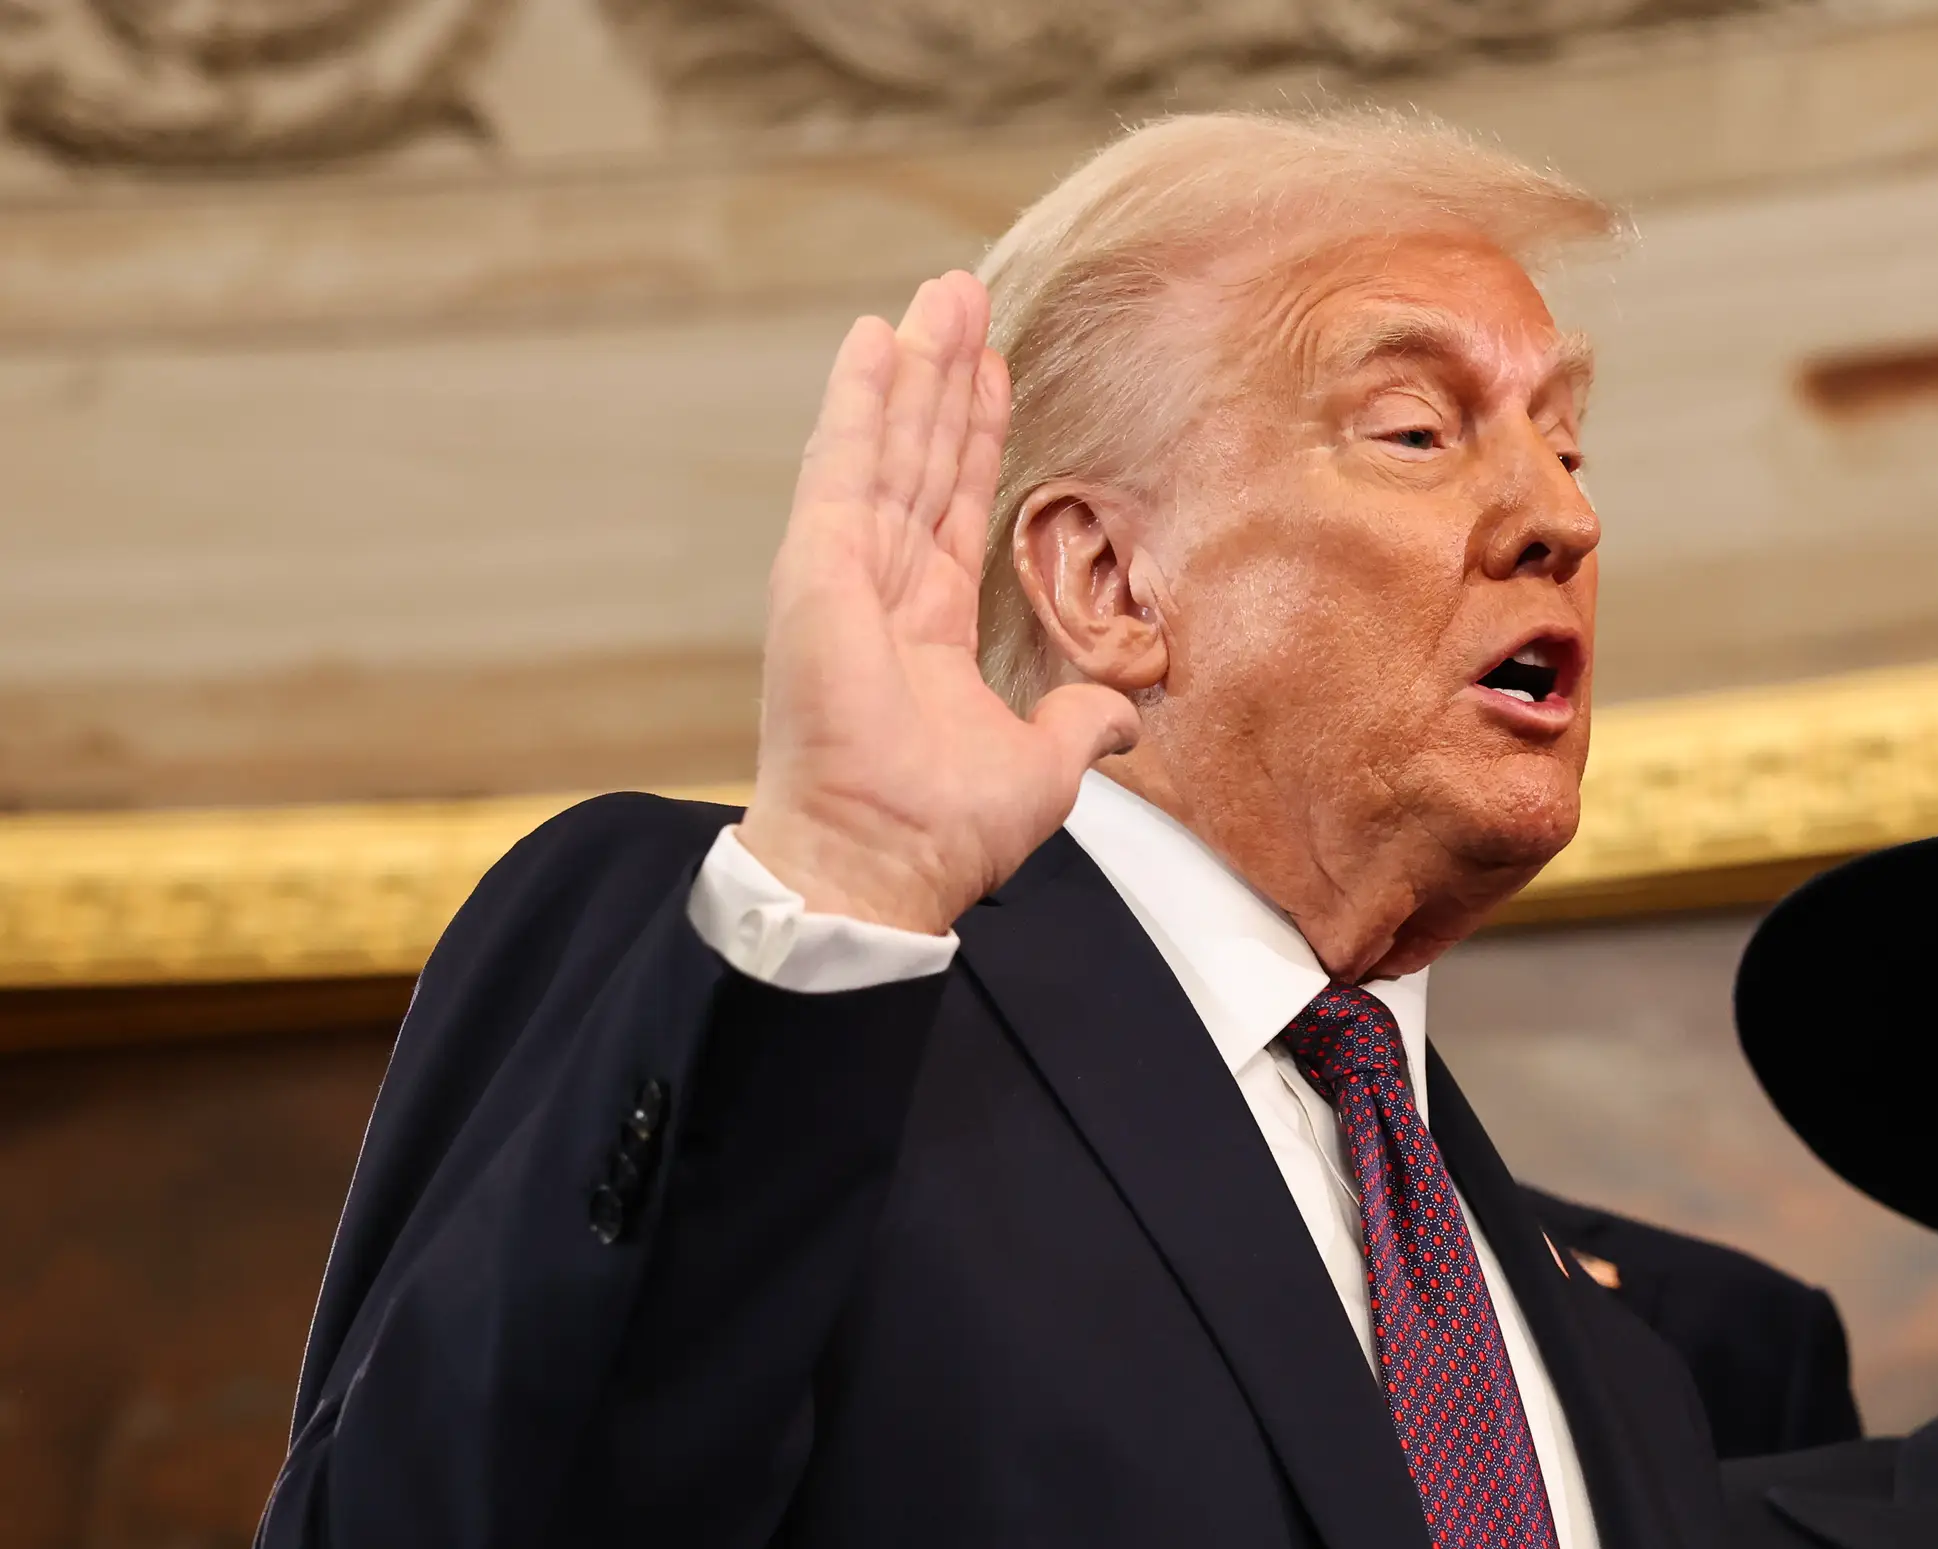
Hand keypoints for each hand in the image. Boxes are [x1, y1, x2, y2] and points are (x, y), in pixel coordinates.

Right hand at [737, 271, 1139, 933]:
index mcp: (925, 628)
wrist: (882, 862)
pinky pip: (843, 464)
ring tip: (938, 293)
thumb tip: (1116, 716)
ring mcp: (842, 572)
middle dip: (946, 376)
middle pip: (920, 456)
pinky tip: (875, 337)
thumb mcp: (1042, 768)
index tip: (994, 372)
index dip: (975, 435)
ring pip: (888, 443)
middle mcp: (880, 588)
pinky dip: (859, 399)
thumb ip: (1076, 724)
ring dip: (913, 365)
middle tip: (963, 295)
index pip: (953, 506)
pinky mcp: (816, 567)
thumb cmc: (940, 832)